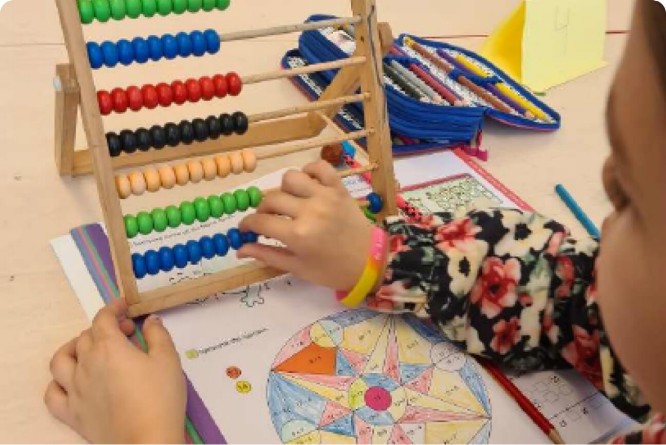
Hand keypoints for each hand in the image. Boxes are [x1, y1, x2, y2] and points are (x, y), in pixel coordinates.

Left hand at [44, 299, 185, 442]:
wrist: (147, 441)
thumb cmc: (161, 398)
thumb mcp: (168, 360)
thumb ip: (158, 335)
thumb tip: (150, 320)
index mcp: (109, 348)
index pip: (103, 318)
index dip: (113, 308)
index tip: (125, 307)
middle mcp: (86, 364)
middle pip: (86, 336)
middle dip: (104, 328)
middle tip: (126, 333)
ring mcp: (75, 389)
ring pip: (61, 360)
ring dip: (73, 348)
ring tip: (90, 350)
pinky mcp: (72, 413)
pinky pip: (53, 393)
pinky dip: (58, 383)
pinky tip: (73, 381)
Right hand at [239, 161, 373, 290]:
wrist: (370, 262)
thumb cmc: (332, 270)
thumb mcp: (297, 267)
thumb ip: (267, 255)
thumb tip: (239, 249)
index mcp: (297, 234)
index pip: (260, 222)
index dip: (247, 224)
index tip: (246, 228)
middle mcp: (309, 210)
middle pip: (271, 199)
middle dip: (263, 210)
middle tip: (268, 220)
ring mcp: (325, 196)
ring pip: (291, 178)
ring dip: (284, 189)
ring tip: (289, 202)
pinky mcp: (339, 188)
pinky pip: (319, 167)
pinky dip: (309, 171)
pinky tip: (307, 185)